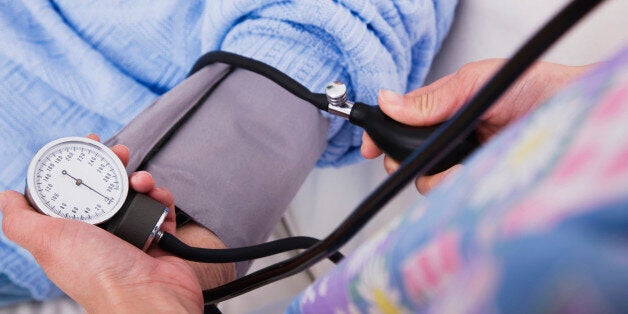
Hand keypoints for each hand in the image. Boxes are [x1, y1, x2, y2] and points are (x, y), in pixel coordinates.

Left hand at [0, 134, 233, 312]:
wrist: (149, 296)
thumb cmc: (99, 274)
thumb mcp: (48, 241)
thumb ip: (21, 219)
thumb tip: (5, 197)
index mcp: (71, 234)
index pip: (69, 192)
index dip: (73, 167)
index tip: (83, 148)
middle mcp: (100, 234)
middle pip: (104, 188)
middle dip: (111, 166)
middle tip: (118, 153)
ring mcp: (130, 235)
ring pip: (134, 194)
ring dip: (139, 180)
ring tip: (140, 180)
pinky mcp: (158, 236)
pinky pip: (161, 207)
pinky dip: (161, 196)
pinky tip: (156, 195)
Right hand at [362, 59, 591, 193]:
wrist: (569, 109)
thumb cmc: (530, 87)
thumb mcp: (472, 83)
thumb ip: (431, 99)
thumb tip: (389, 102)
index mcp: (442, 109)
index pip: (400, 124)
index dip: (381, 135)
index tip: (370, 145)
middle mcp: (449, 138)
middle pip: (407, 157)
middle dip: (403, 160)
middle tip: (415, 156)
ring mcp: (462, 162)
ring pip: (426, 180)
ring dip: (434, 175)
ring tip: (457, 163)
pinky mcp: (477, 182)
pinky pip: (451, 193)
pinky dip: (454, 186)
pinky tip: (469, 173)